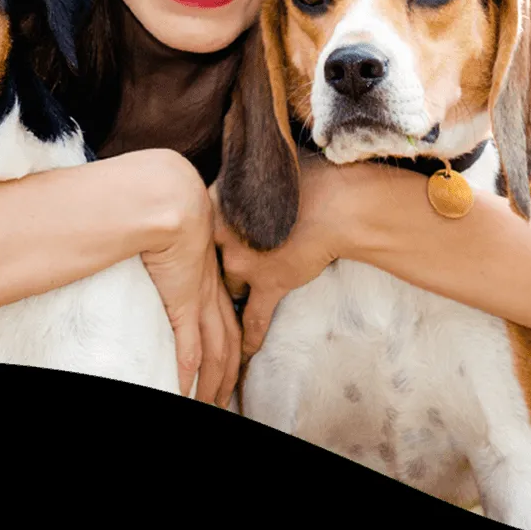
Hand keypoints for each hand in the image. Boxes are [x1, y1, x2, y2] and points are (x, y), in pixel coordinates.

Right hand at [140, 153, 241, 407]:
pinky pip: (189, 347)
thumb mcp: (180, 225)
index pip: (228, 320)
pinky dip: (189, 373)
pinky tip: (185, 391)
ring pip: (215, 352)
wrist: (172, 198)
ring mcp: (199, 298)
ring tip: (209, 405)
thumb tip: (163, 247)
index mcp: (212, 275)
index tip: (231, 366)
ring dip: (213, 383)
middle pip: (228, 344)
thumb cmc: (171, 203)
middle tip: (224, 400)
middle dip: (227, 376)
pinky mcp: (183, 302)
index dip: (232, 346)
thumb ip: (176, 240)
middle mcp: (212, 291)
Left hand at [213, 151, 352, 360]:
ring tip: (227, 308)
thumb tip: (229, 188)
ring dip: (231, 294)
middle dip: (210, 268)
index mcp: (219, 202)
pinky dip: (250, 336)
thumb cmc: (304, 180)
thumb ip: (238, 188)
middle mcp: (223, 233)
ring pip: (227, 287)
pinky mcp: (268, 283)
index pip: (198, 225)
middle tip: (209, 275)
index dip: (199, 237)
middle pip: (208, 259)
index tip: (194, 246)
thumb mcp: (260, 177)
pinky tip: (245, 352)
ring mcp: (244, 262)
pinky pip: (254, 318)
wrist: (335, 203)